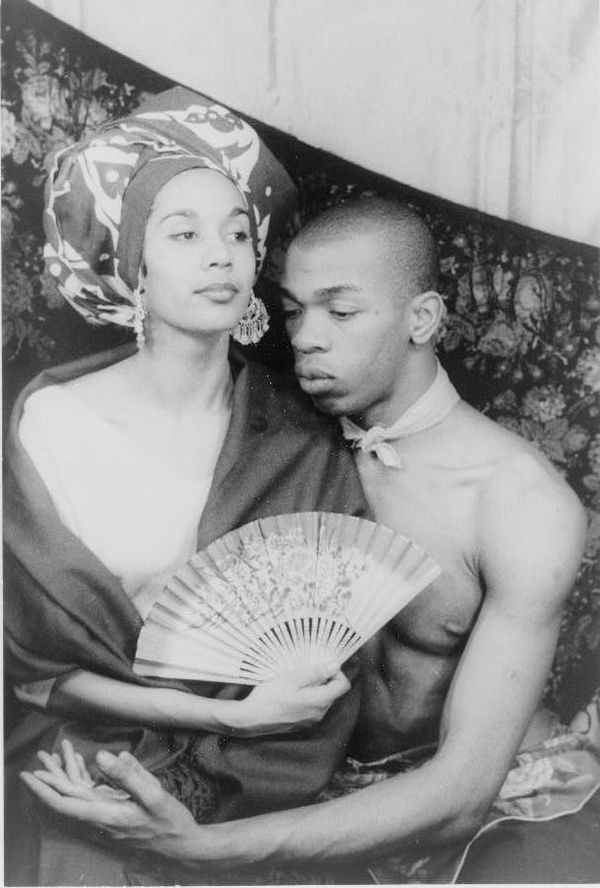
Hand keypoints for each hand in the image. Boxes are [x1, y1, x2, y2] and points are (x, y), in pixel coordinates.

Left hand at [20, 741, 199, 862]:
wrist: (182, 847)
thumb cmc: (170, 822)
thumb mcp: (154, 795)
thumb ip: (128, 775)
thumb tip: (101, 755)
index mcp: (105, 815)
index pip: (63, 804)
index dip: (42, 790)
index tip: (27, 775)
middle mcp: (100, 821)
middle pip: (66, 800)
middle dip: (50, 778)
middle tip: (38, 758)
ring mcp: (106, 821)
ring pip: (77, 799)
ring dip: (64, 779)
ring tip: (55, 758)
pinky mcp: (114, 818)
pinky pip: (90, 799)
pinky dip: (82, 782)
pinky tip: (84, 768)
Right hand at [228, 660, 350, 735]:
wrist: (251, 719)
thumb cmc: (270, 696)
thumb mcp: (292, 678)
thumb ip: (316, 673)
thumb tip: (335, 665)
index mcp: (320, 701)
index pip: (343, 685)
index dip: (337, 672)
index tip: (323, 664)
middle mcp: (319, 714)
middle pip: (333, 692)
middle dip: (325, 679)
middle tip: (306, 669)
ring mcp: (311, 721)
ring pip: (323, 700)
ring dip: (315, 688)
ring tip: (297, 680)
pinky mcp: (302, 723)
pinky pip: (313, 707)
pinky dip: (308, 697)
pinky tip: (292, 692)